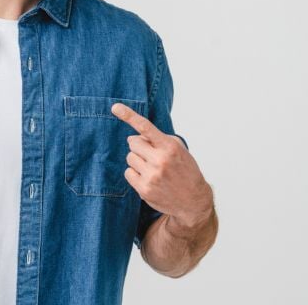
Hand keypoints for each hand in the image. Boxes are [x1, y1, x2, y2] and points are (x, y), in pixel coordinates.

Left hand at [112, 103, 212, 227]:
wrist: (193, 200)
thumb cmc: (184, 170)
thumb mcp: (178, 149)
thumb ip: (158, 139)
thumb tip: (133, 138)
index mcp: (170, 147)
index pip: (145, 127)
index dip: (129, 115)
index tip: (115, 107)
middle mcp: (160, 160)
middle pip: (133, 143)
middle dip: (139, 146)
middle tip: (151, 154)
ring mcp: (151, 176)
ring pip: (130, 157)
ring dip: (138, 160)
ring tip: (153, 168)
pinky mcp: (144, 189)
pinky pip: (128, 172)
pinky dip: (135, 173)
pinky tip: (148, 178)